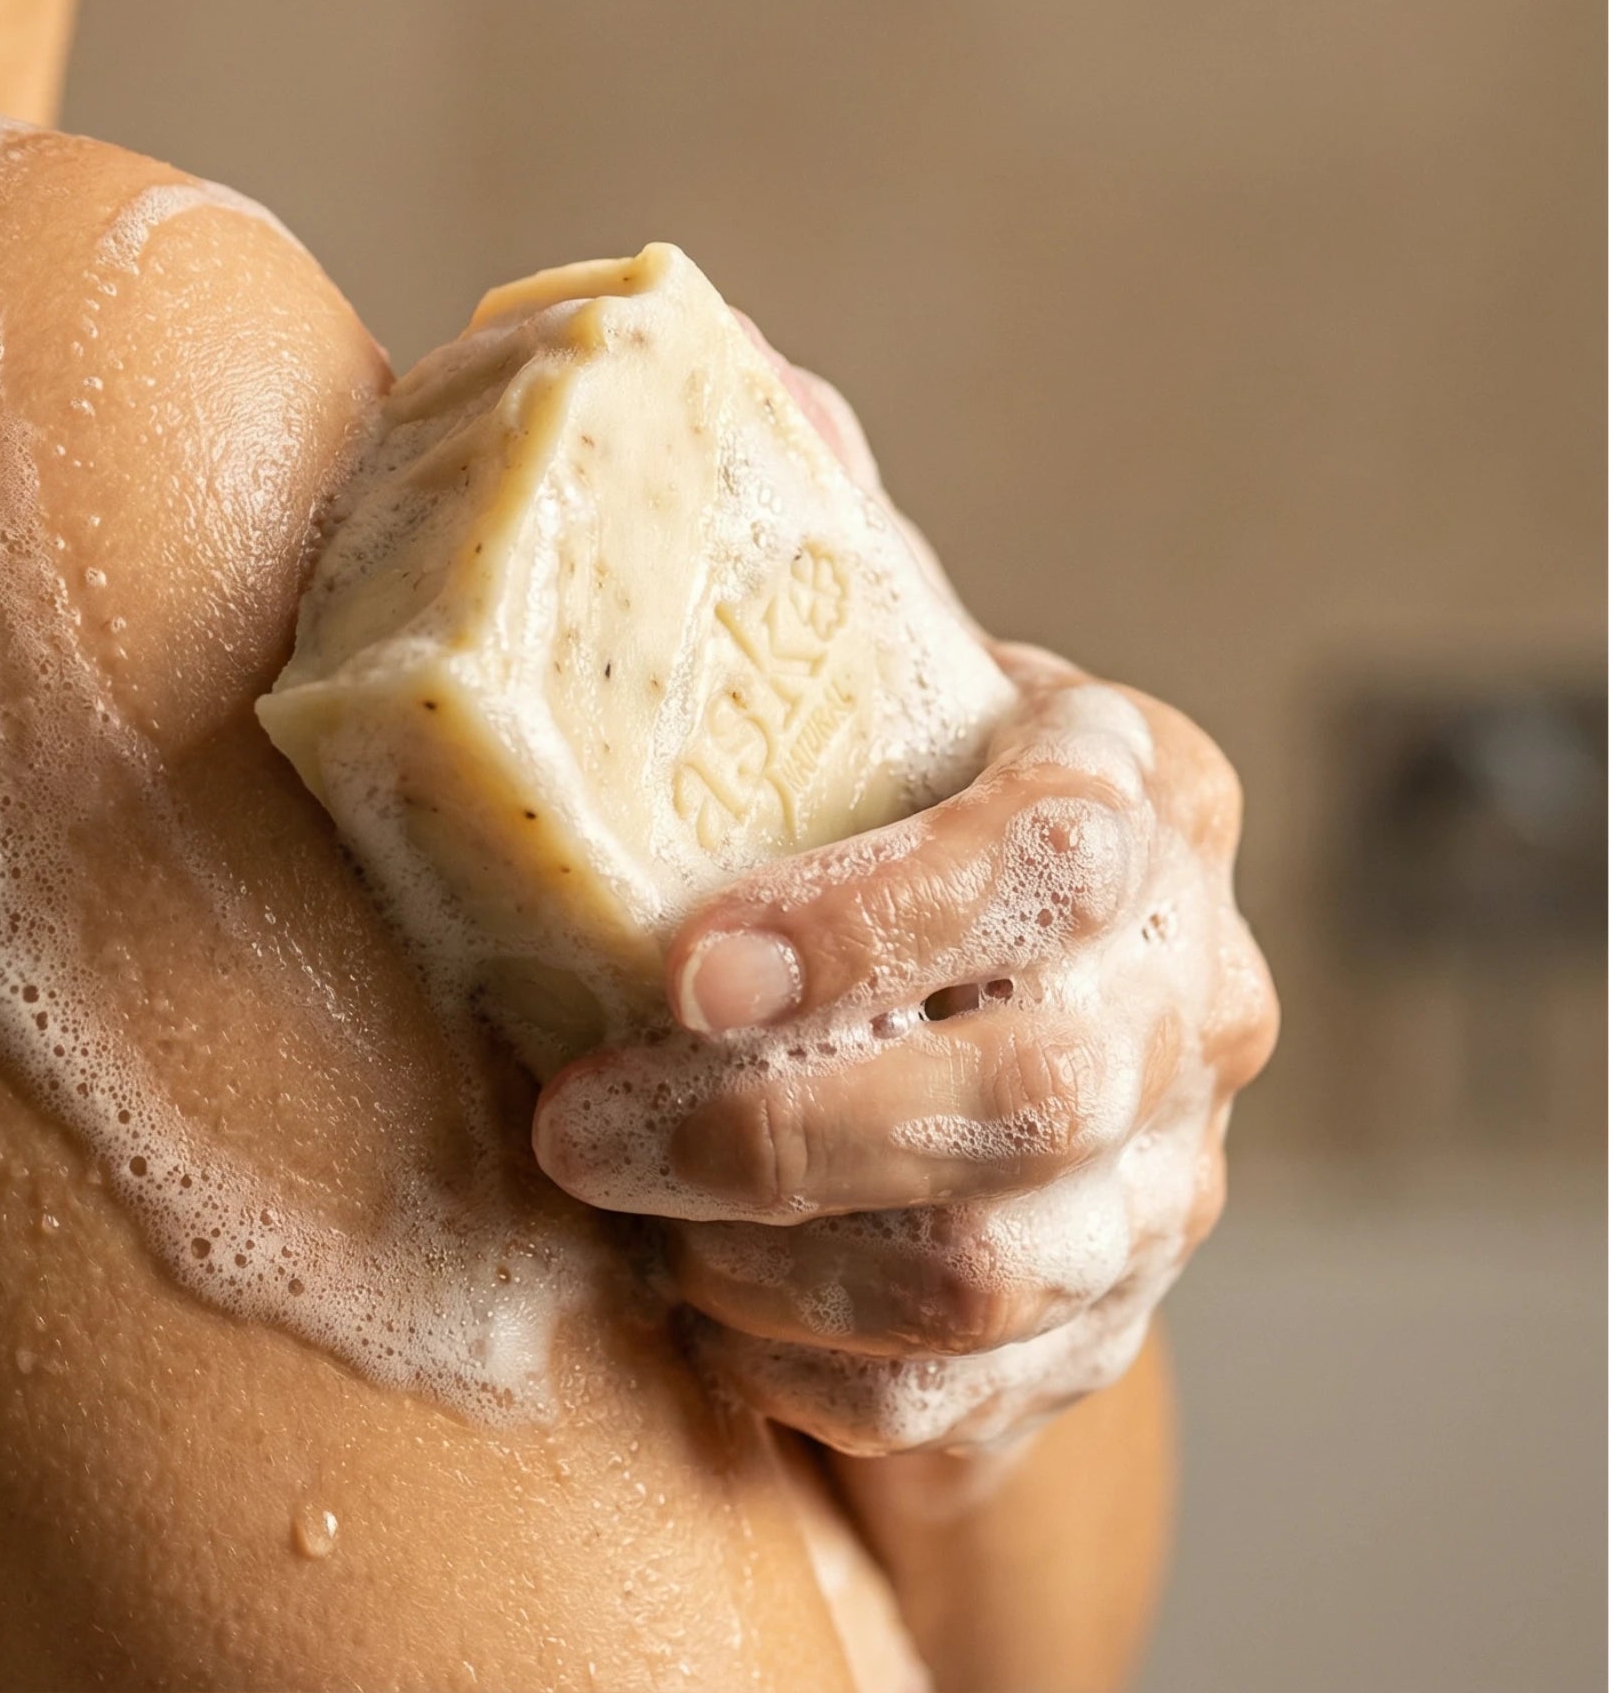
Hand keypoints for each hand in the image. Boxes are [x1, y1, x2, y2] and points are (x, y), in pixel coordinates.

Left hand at [530, 344, 1277, 1455]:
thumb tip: (736, 369)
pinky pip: (959, 1390)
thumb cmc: (886, 822)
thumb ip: (817, 548)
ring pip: (992, 1267)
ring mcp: (1163, 1177)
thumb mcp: (866, 682)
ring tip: (616, 1209)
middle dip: (778, 1127)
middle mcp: (1186, 994)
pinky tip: (698, 1302)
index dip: (879, 918)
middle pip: (1031, 1089)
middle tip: (575, 1124)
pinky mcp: (1102, 1318)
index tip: (685, 962)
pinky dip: (801, 1362)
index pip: (1053, 857)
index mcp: (1139, 803)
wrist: (970, 1032)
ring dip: (769, 1256)